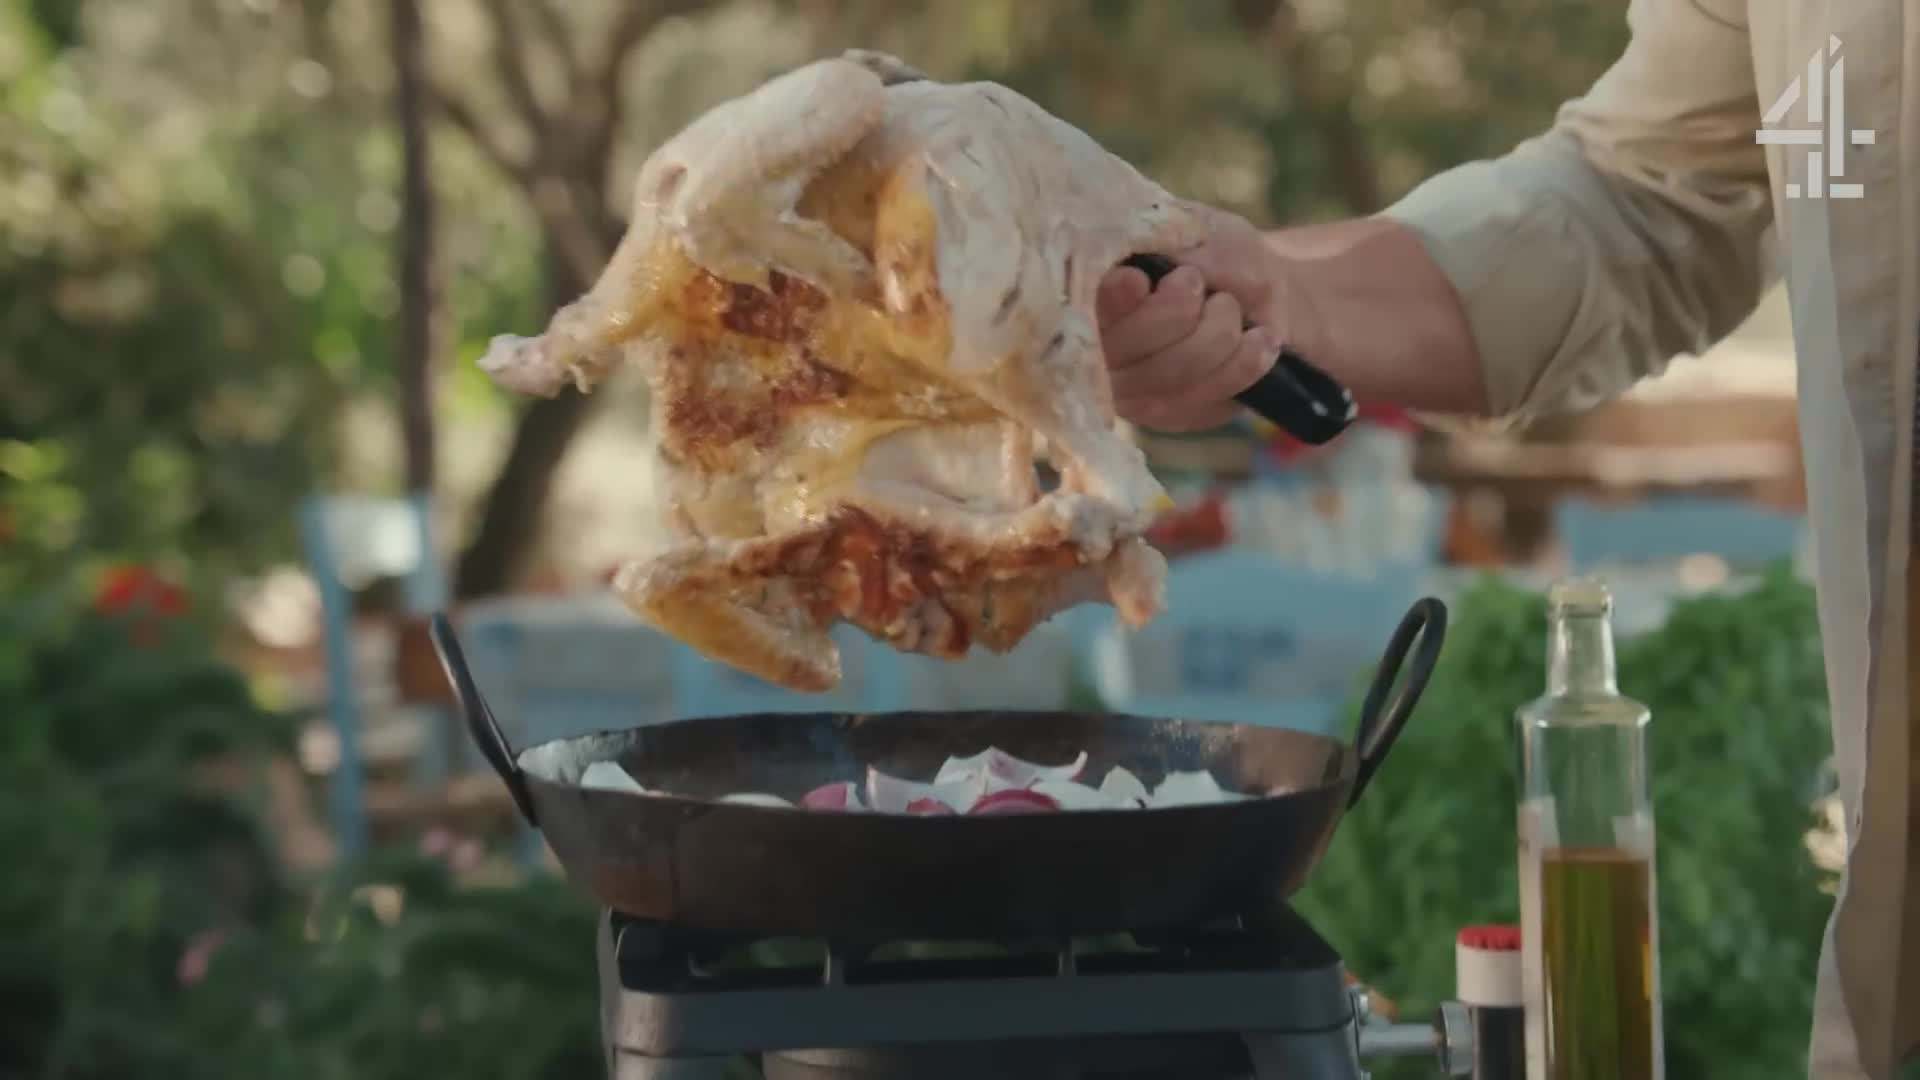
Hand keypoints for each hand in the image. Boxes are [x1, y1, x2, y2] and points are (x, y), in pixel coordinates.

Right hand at [1096, 206, 1308, 431]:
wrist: (1259, 293)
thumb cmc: (1216, 252)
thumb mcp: (1199, 229)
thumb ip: (1166, 245)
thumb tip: (1130, 274)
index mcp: (1092, 295)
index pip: (1083, 309)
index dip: (1108, 302)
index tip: (1136, 279)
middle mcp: (1099, 350)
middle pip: (1124, 347)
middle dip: (1176, 310)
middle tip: (1197, 282)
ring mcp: (1131, 390)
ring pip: (1172, 373)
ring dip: (1217, 331)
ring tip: (1229, 306)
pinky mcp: (1170, 413)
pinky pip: (1206, 396)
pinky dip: (1243, 362)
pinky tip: (1260, 338)